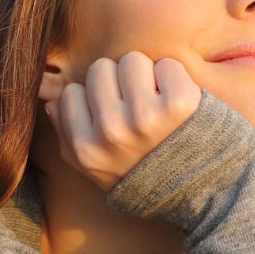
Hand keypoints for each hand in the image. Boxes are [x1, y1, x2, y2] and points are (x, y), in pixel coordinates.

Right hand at [43, 52, 202, 192]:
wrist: (204, 193)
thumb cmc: (147, 175)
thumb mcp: (97, 169)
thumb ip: (67, 135)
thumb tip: (50, 99)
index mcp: (85, 149)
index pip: (71, 92)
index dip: (94, 98)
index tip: (114, 113)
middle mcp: (111, 132)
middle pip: (100, 69)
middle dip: (119, 82)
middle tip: (139, 105)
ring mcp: (145, 117)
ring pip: (131, 60)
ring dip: (147, 76)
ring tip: (159, 102)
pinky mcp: (179, 104)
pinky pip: (166, 64)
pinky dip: (175, 78)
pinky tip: (180, 103)